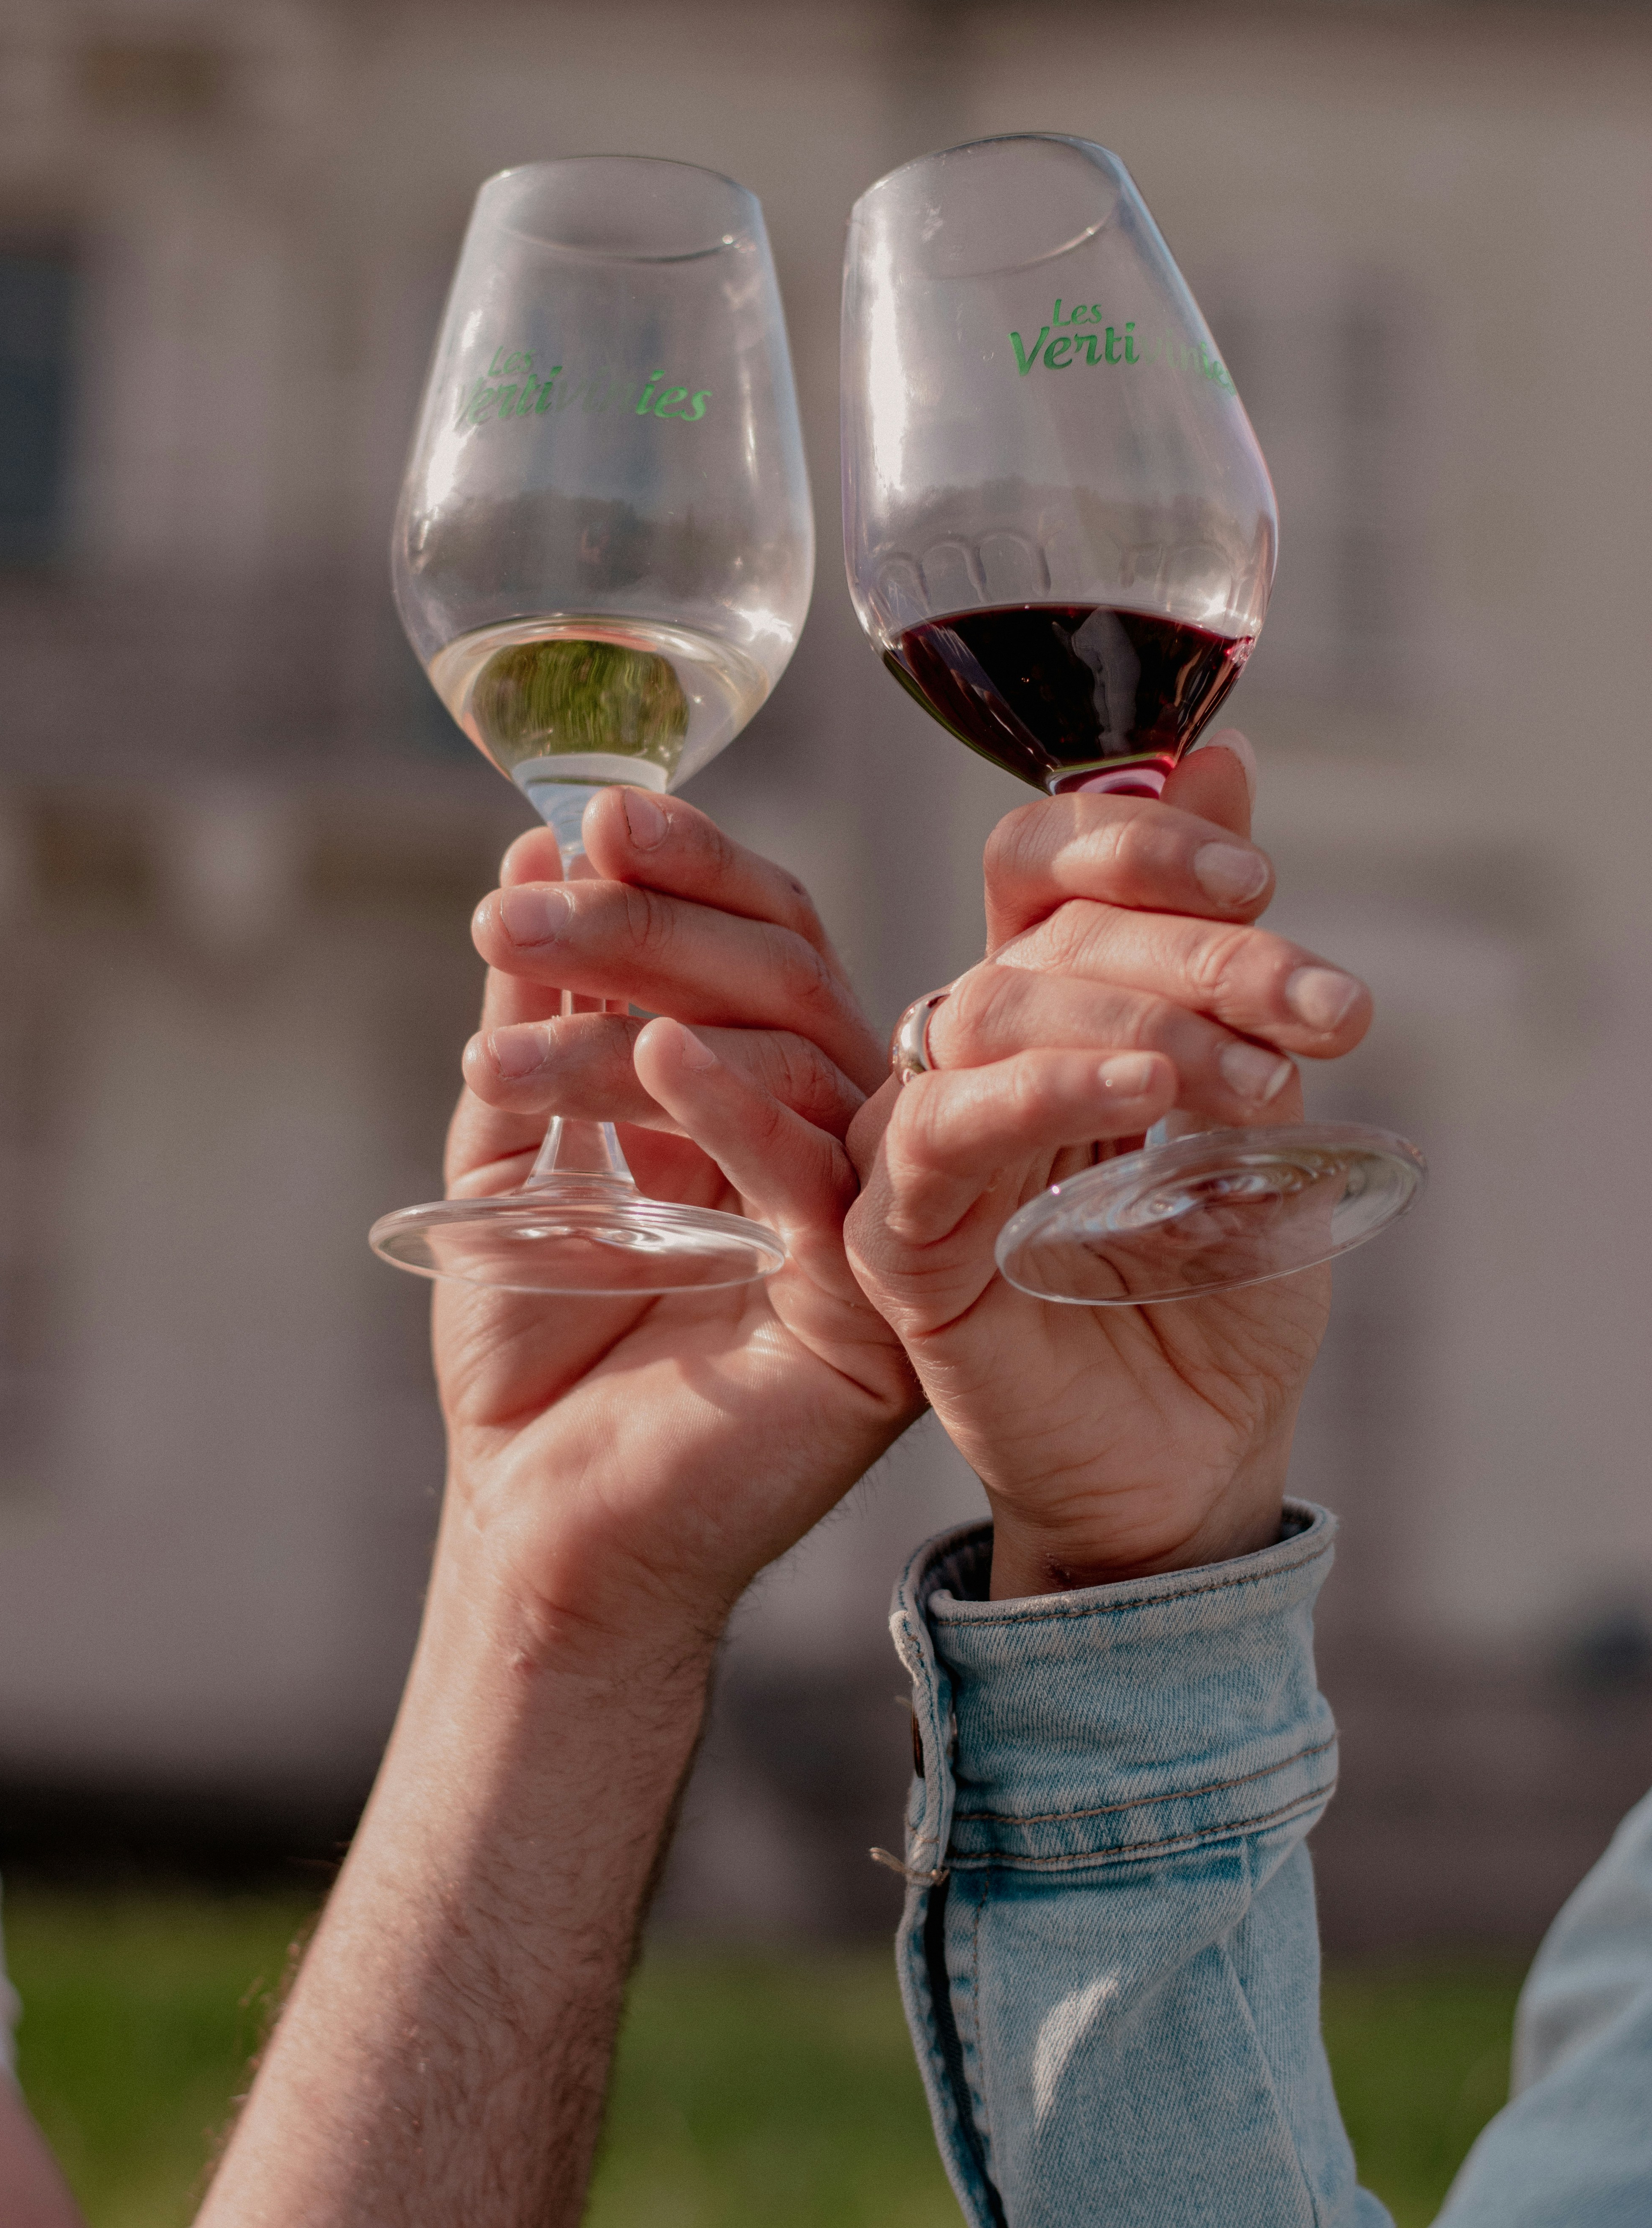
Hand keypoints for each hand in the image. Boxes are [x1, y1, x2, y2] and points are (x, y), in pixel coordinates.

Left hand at [432, 788, 920, 1659]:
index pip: (768, 940)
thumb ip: (539, 1014)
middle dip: (645, 920)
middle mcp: (840, 1144)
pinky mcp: (872, 1303)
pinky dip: (731, 1103)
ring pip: (796, 1049)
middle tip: (514, 913)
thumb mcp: (516, 1152)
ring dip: (644, 998)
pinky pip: (822, 1175)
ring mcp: (868, 1219)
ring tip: (504, 1002)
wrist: (541, 1525)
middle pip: (785, 976)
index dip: (692, 865)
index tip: (590, 814)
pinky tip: (645, 1050)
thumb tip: (536, 847)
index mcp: (772, 1102)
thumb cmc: (539, 1358)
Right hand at [845, 744, 1370, 1599]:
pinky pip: (941, 1133)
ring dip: (1139, 1018)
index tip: (1266, 886)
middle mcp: (971, 1063)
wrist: (1191, 1467)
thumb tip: (1228, 760)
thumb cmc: (1216, 1295)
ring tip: (1253, 1077)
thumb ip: (1223, 951)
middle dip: (1196, 949)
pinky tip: (1139, 1088)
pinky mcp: (902, 1242)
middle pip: (1042, 937)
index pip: (1040, 869)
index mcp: (1043, 1016)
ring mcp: (924, 1148)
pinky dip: (1041, 1088)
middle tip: (1325, 1009)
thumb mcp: (1252, 1104)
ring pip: (989, 1010)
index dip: (1139, 843)